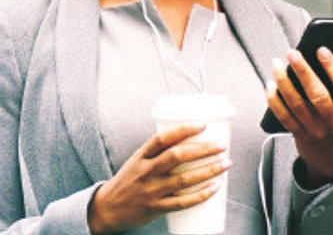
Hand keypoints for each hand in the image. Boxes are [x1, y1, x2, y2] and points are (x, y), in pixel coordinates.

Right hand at [87, 124, 231, 233]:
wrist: (106, 208)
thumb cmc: (126, 182)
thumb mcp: (136, 161)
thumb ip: (157, 152)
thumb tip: (188, 140)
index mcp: (141, 156)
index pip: (162, 138)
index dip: (184, 130)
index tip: (202, 124)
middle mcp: (146, 172)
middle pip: (177, 157)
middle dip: (203, 150)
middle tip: (221, 145)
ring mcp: (151, 191)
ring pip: (184, 179)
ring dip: (208, 171)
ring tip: (225, 164)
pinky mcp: (155, 208)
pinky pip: (182, 202)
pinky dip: (200, 196)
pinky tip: (214, 189)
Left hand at [266, 48, 332, 186]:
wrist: (332, 159)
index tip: (321, 49)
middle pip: (318, 95)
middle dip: (303, 72)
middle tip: (292, 53)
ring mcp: (315, 130)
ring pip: (296, 104)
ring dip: (284, 82)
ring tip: (277, 64)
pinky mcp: (299, 135)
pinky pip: (284, 116)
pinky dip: (274, 100)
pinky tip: (270, 85)